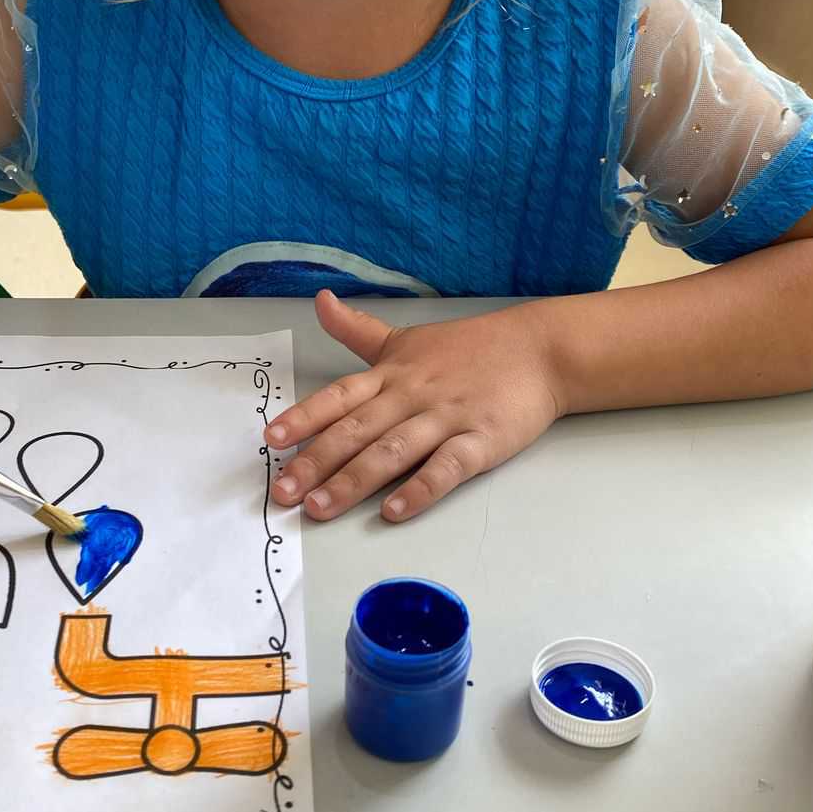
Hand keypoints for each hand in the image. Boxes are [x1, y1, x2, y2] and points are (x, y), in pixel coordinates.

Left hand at [265, 290, 562, 522]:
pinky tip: (394, 510)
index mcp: (391, 374)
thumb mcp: (407, 338)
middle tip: (283, 492)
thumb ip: (358, 329)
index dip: (304, 417)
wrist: (540, 350)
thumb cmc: (470, 349)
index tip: (272, 440)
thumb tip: (320, 301)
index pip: (339, 397)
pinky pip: (446, 468)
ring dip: (354, 481)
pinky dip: (420, 489)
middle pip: (356, 431)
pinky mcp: (481, 441)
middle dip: (316, 462)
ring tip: (320, 507)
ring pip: (392, 452)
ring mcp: (446, 418)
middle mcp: (412, 396)